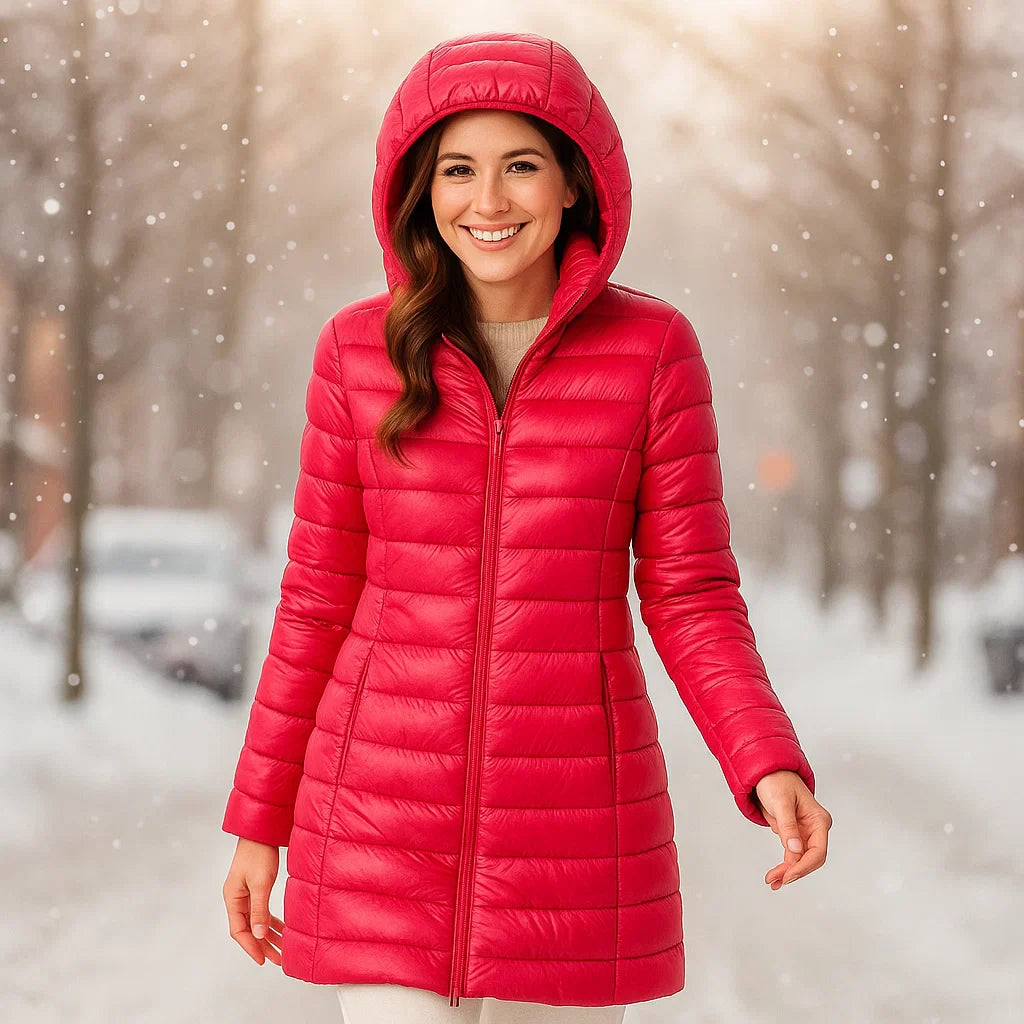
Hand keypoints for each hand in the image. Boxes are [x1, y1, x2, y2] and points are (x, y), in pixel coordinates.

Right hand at [223, 837, 283, 965]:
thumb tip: (259, 934)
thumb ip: (259, 909)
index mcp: (232, 898)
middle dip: (262, 945)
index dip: (251, 946)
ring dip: (268, 935)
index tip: (263, 959)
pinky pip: (261, 911)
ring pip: (255, 921)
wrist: (261, 831)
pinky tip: (282, 929)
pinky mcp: (255, 888)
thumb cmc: (258, 853)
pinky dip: (270, 921)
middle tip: (276, 959)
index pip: (238, 930)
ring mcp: (246, 893)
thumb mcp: (260, 883)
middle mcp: (237, 898)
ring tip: (281, 949)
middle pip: (248, 929)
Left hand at [755, 770, 831, 889]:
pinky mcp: (795, 833)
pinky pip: (792, 853)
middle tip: (776, 881)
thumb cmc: (776, 781)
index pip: (817, 851)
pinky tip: (776, 875)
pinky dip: (785, 864)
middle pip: (810, 858)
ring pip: (800, 859)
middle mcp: (815, 828)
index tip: (788, 875)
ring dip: (788, 871)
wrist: (767, 771)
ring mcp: (806, 832)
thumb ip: (788, 826)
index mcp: (818, 820)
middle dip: (794, 871)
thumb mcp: (781, 802)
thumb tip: (794, 850)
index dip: (803, 866)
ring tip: (773, 882)